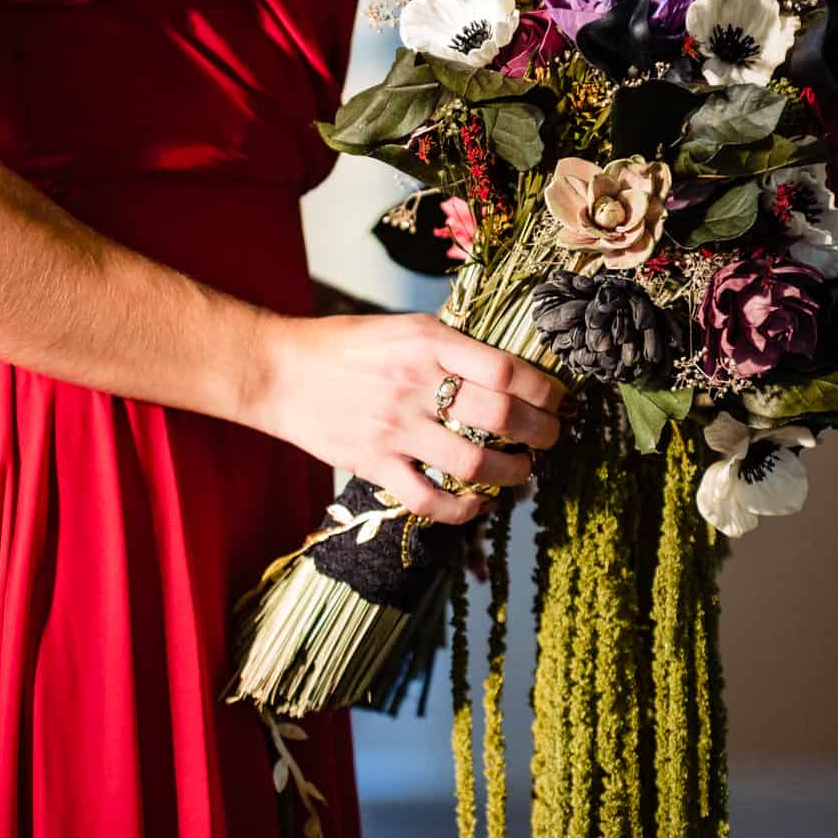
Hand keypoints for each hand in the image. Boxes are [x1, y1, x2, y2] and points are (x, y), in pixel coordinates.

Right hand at [246, 312, 565, 525]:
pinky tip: (480, 505)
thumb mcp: (403, 327)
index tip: (558, 400)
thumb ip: (451, 347)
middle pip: (502, 418)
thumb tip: (507, 372)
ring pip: (475, 464)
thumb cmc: (344, 345)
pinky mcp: (374, 463)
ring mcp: (395, 428)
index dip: (545, 390)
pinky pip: (431, 500)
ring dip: (514, 473)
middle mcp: (415, 384)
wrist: (278, 371)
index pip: (507, 370)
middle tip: (551, 438)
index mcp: (428, 341)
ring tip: (523, 471)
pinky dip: (465, 510)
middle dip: (541, 433)